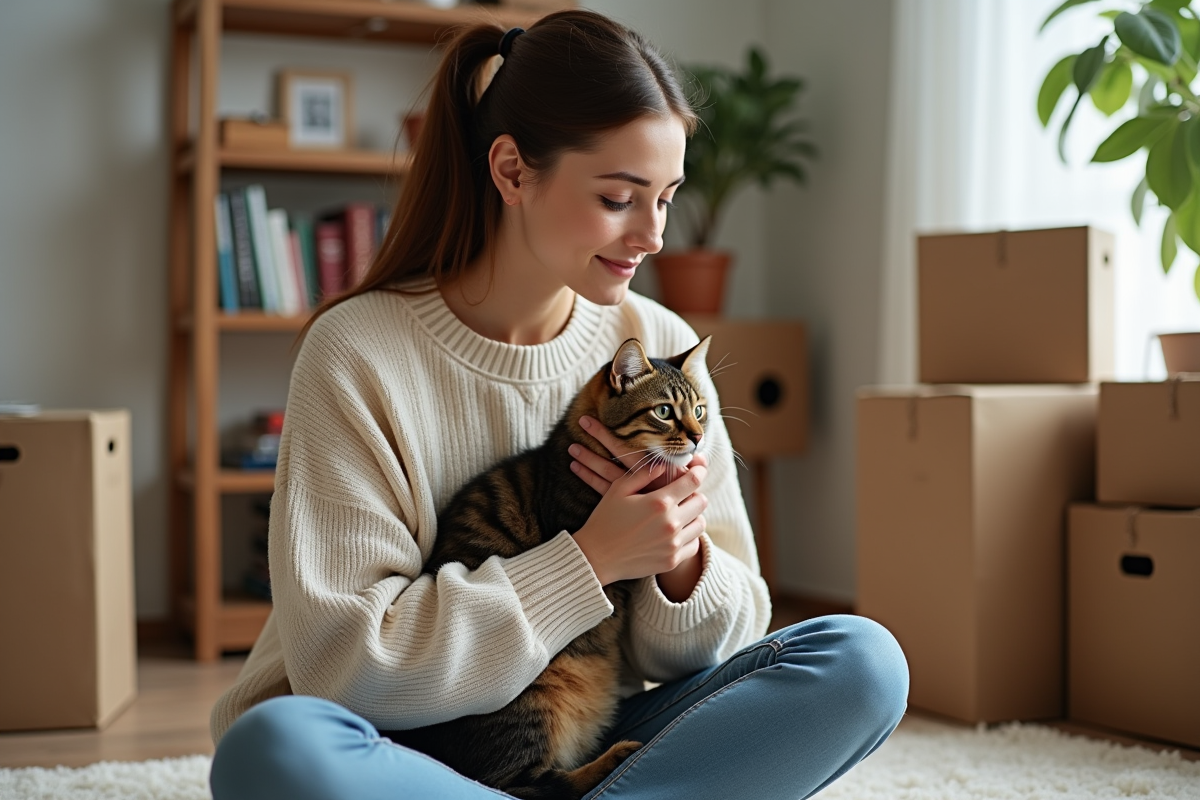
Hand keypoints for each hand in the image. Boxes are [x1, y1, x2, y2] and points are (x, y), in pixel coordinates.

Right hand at [570, 416, 707, 588]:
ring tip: (680, 514)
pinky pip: (694, 544)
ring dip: (693, 516)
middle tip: (683, 494)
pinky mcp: (671, 560)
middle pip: (701, 502)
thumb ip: (643, 474)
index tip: (697, 470)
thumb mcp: (618, 489)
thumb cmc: (604, 519)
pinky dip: (689, 537)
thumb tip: (664, 466)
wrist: (596, 557)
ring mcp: (672, 544)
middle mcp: (670, 523)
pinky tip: (676, 533)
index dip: (698, 472)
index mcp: (659, 502)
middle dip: (694, 494)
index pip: (693, 482)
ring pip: (700, 524)